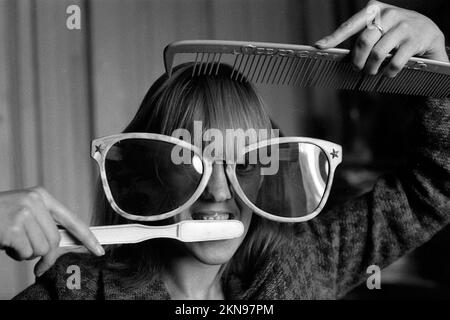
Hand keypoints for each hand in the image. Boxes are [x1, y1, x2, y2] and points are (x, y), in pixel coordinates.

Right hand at [0, 187, 103, 276]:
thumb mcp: (23, 212)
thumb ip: (43, 223)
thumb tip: (60, 245)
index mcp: (41, 196)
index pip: (72, 219)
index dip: (87, 237)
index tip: (98, 249)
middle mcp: (35, 202)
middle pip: (55, 240)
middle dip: (44, 254)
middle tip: (30, 254)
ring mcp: (24, 214)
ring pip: (41, 249)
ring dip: (26, 253)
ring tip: (12, 241)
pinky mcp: (12, 228)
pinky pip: (25, 253)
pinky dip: (15, 254)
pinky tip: (5, 242)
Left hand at [315, 0, 448, 76]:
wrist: (428, 32)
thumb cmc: (394, 33)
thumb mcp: (377, 29)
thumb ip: (360, 38)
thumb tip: (335, 53)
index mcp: (373, 9)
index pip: (349, 25)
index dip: (333, 37)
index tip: (319, 46)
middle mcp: (388, 14)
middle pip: (363, 41)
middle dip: (357, 60)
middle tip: (357, 69)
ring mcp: (404, 25)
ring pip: (378, 53)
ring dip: (372, 68)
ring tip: (372, 72)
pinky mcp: (415, 39)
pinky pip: (395, 62)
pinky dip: (389, 72)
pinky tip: (388, 73)